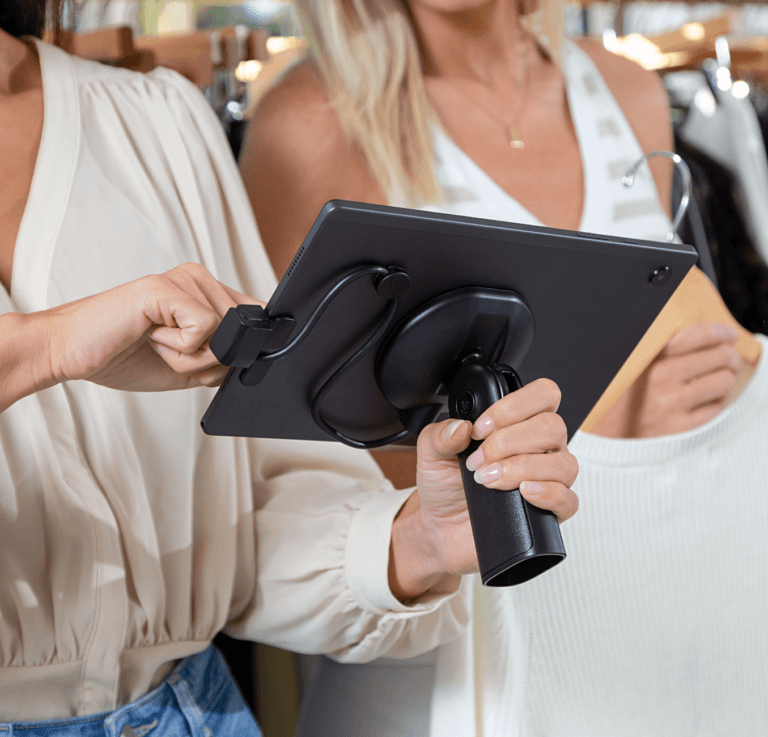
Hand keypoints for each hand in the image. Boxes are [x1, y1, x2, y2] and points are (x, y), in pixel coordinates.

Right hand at [31, 263, 259, 395]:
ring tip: (155, 342)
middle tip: (167, 351)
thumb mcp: (190, 366)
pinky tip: (150, 335)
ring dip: (190, 357)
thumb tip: (255, 358)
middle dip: (209, 361)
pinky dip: (179, 349)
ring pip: (225, 336)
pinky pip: (204, 329)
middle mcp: (200, 279)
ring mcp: (184, 279)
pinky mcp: (166, 287)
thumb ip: (224, 360)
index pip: (256, 318)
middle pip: (242, 335)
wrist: (71, 354)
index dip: (247, 347)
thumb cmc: (126, 357)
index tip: (220, 360)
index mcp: (207, 293)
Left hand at [389, 378, 578, 600]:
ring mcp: (549, 479)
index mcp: (518, 424)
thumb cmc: (445, 485)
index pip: (541, 395)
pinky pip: (569, 500)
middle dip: (509, 442)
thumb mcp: (432, 453)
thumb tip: (461, 426)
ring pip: (563, 462)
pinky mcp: (551, 511)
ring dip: (522, 468)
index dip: (514, 406)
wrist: (442, 527)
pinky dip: (548, 494)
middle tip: (479, 461)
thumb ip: (441, 434)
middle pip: (552, 426)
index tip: (481, 428)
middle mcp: (540, 447)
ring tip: (489, 480)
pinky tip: (523, 492)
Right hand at [592, 322, 741, 438]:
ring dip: (726, 378)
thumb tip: (693, 332)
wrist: (602, 435)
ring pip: (723, 382)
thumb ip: (654, 347)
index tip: (727, 335)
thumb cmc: (617, 396)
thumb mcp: (629, 365)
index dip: (721, 332)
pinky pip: (715, 409)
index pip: (699, 334)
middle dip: (729, 355)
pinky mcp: (678, 428)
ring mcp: (670, 404)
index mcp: (647, 357)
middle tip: (728, 357)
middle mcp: (659, 378)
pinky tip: (706, 400)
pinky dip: (715, 403)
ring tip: (719, 378)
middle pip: (719, 357)